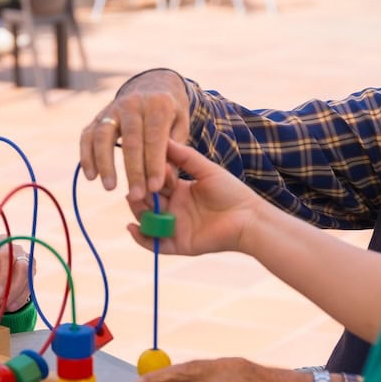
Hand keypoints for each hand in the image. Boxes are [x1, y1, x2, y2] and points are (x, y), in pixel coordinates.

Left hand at [0, 242, 33, 311]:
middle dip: (2, 278)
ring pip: (22, 267)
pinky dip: (20, 295)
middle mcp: (4, 242)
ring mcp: (20, 252)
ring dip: (13, 288)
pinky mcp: (31, 264)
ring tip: (4, 303)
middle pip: (7, 255)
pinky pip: (29, 279)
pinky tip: (11, 306)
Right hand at [80, 69, 190, 200]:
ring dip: (105, 163)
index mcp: (158, 105)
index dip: (154, 164)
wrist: (152, 85)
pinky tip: (91, 176)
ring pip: (103, 135)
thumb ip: (175, 152)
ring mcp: (112, 108)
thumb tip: (165, 181)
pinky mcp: (98, 116)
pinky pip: (87, 135)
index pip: (155, 138)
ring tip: (109, 187)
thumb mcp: (181, 126)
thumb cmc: (170, 114)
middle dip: (133, 170)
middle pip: (130, 140)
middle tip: (136, 195)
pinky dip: (86, 156)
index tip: (155, 188)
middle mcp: (133, 104)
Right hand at [126, 141, 263, 256]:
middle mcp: (174, 208)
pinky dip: (141, 237)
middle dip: (139, 192)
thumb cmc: (231, 192)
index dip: (149, 175)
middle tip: (134, 186)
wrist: (248, 217)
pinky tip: (132, 227)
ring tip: (134, 200)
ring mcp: (174, 227)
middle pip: (146, 200)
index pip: (155, 182)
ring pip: (147, 220)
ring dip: (138, 211)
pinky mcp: (178, 244)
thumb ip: (184, 156)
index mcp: (179, 190)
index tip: (146, 167)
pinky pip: (154, 243)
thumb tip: (163, 137)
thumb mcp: (205, 170)